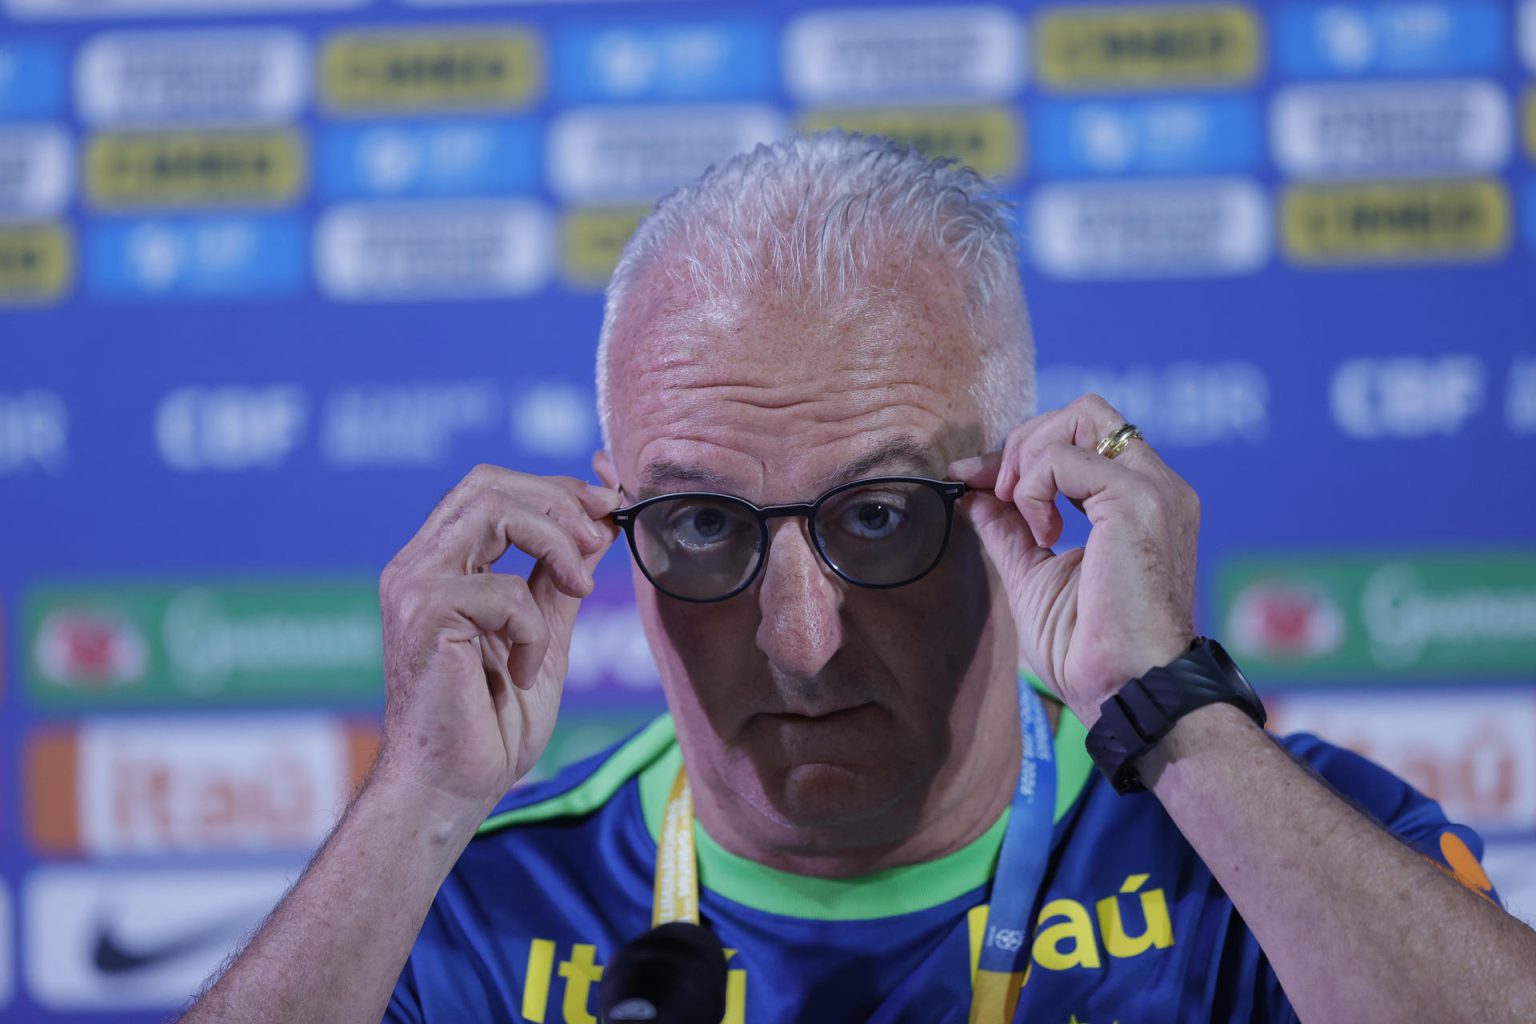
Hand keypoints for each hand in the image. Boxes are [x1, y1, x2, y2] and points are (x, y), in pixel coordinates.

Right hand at [372, 465, 620, 820]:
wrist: (452, 787)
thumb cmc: (492, 721)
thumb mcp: (544, 633)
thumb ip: (562, 577)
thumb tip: (602, 523)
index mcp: (440, 563)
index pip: (490, 488)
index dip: (553, 487)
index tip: (607, 505)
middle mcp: (417, 565)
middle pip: (487, 483)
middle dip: (558, 502)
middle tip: (600, 539)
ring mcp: (414, 587)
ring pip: (492, 511)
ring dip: (554, 545)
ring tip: (579, 591)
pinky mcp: (423, 616)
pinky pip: (504, 592)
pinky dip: (534, 630)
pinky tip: (524, 671)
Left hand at [948, 395, 1197, 725]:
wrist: (1126, 689)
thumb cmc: (1089, 649)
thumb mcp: (1034, 575)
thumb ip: (1008, 529)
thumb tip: (972, 493)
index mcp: (1141, 502)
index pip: (1081, 439)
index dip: (1020, 452)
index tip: (969, 478)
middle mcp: (1158, 486)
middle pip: (1086, 412)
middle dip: (1025, 442)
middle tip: (998, 494)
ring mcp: (1154, 489)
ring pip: (1080, 416)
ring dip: (1029, 460)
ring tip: (1025, 517)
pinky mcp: (1138, 501)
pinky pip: (1063, 459)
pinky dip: (1033, 489)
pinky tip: (1043, 535)